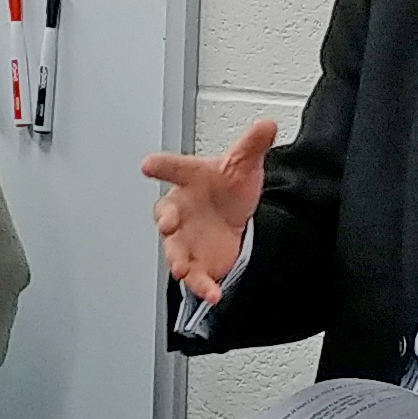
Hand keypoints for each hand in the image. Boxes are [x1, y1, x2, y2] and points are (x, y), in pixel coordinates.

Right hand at [140, 118, 276, 303]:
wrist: (237, 216)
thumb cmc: (228, 187)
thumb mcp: (245, 163)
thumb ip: (253, 144)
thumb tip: (268, 125)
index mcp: (187, 180)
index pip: (173, 169)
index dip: (160, 166)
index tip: (149, 164)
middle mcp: (179, 210)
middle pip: (165, 214)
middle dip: (165, 219)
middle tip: (168, 222)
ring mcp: (184, 238)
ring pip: (174, 250)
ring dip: (176, 259)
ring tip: (182, 268)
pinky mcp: (196, 262)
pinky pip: (195, 276)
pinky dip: (202, 286)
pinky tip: (212, 293)